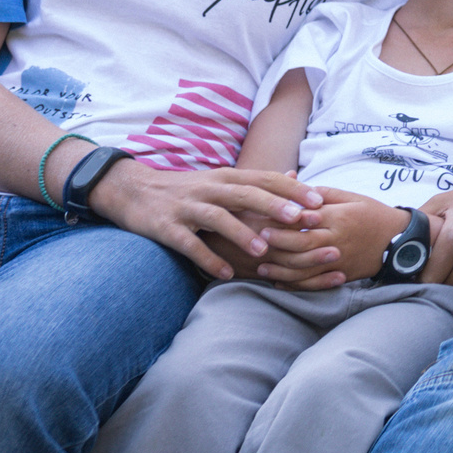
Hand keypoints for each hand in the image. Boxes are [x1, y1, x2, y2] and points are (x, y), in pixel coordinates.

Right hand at [85, 160, 325, 280]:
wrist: (131, 190)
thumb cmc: (185, 189)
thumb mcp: (220, 180)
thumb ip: (255, 182)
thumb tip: (294, 178)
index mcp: (225, 178)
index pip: (264, 179)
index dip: (292, 190)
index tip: (320, 201)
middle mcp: (209, 189)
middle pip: (246, 193)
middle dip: (276, 206)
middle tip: (304, 220)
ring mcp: (187, 207)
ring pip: (218, 217)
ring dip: (242, 234)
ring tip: (264, 251)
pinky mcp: (166, 227)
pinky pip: (189, 244)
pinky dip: (207, 258)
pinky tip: (224, 274)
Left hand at [254, 190, 403, 285]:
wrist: (401, 241)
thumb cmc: (375, 215)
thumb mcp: (353, 197)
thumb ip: (325, 194)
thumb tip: (299, 189)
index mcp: (339, 217)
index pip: (306, 219)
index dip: (284, 219)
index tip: (265, 217)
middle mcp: (337, 240)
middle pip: (301, 243)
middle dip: (278, 242)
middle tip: (260, 238)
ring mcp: (339, 260)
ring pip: (304, 267)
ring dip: (281, 267)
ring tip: (261, 265)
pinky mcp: (342, 275)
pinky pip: (315, 283)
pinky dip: (295, 284)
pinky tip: (279, 282)